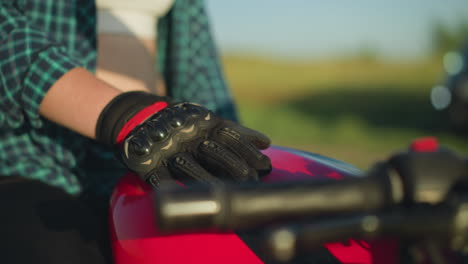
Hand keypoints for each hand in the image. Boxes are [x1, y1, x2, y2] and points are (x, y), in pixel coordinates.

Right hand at [96, 92, 270, 186]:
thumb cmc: (184, 122)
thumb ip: (235, 132)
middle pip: (213, 151)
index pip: (230, 136)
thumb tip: (266, 143)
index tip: (265, 165)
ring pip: (190, 166)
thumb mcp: (208, 121)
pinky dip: (171, 188)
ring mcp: (168, 150)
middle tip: (251, 180)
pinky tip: (185, 196)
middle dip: (233, 166)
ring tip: (227, 193)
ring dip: (209, 179)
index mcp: (203, 125)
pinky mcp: (148, 164)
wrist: (139, 116)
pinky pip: (160, 178)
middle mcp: (187, 136)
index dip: (247, 150)